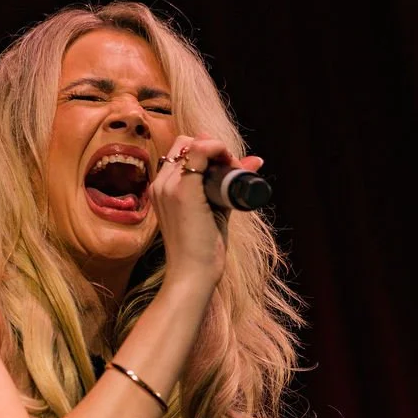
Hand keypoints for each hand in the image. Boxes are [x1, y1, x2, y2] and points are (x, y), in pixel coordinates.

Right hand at [151, 134, 263, 284]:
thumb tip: (256, 161)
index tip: (228, 171)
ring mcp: (169, 186)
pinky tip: (232, 166)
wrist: (193, 274)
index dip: (208, 152)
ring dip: (220, 152)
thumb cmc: (203, 249)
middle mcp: (161, 184)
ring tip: (234, 175)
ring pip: (194, 143)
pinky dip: (219, 149)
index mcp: (163, 189)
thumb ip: (229, 186)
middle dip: (213, 149)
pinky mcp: (182, 190)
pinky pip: (200, 150)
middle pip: (186, 142)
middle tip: (232, 171)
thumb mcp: (217, 210)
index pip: (182, 152)